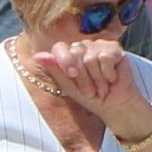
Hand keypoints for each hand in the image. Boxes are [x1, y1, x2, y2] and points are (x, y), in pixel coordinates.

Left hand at [25, 31, 150, 128]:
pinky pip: (105, 57)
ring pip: (90, 58)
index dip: (65, 61)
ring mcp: (98, 46)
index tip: (72, 76)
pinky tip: (112, 78)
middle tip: (91, 91)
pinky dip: (108, 74)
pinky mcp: (114, 48)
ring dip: (97, 79)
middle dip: (83, 77)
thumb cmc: (90, 96)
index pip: (59, 47)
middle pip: (75, 54)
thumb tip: (37, 55)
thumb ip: (54, 70)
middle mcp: (82, 47)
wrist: (114, 105)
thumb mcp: (68, 86)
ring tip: (102, 87)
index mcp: (68, 55)